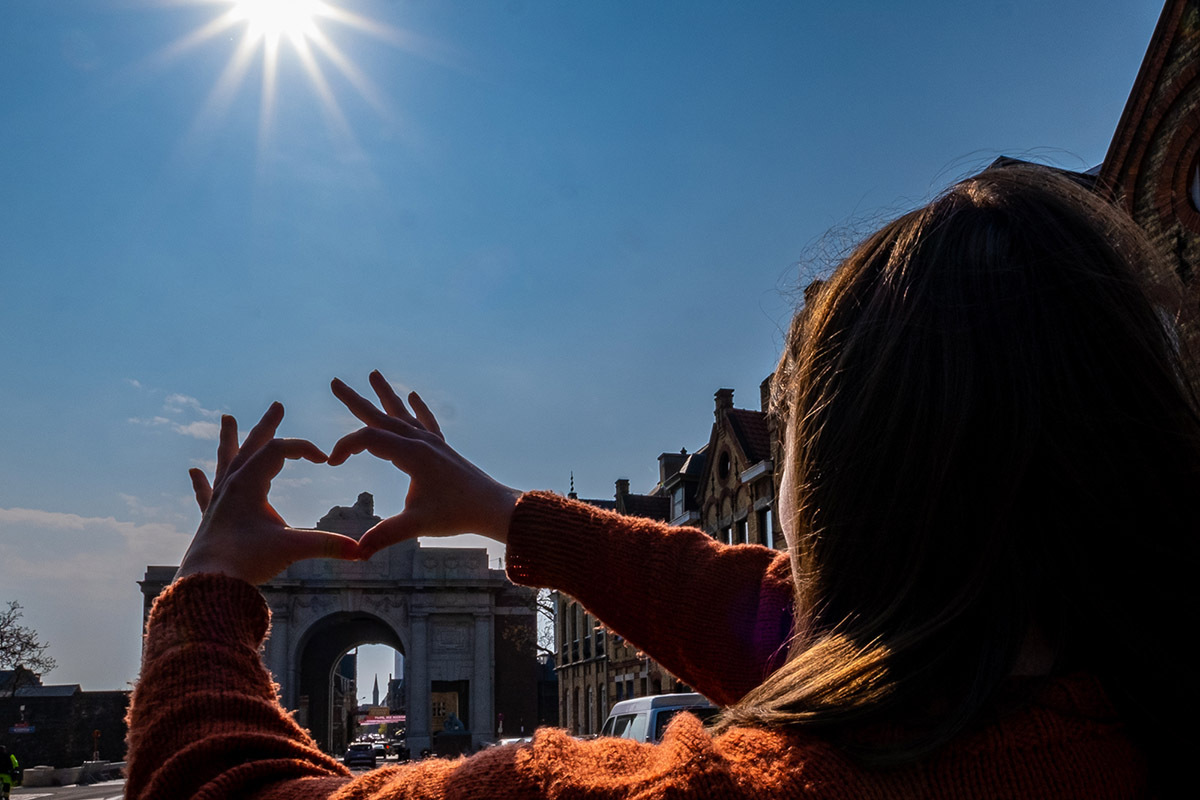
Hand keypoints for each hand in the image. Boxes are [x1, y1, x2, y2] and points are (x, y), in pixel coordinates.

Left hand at [178, 402, 359, 583]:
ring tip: (226, 419)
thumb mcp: (291, 549)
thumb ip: (327, 545)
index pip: (279, 450)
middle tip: (276, 406)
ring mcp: (219, 501)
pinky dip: (201, 482)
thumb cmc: (245, 562)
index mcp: (249, 483)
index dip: (304, 449)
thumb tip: (362, 552)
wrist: (207, 584)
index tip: (325, 460)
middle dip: (267, 426)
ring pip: (226, 462)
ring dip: (229, 440)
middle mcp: (232, 485)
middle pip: (252, 446)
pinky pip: (206, 493)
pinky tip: (193, 472)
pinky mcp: (211, 519)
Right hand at [329, 371, 520, 558]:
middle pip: (382, 416)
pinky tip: (413, 396)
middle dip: (356, 401)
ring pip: (403, 414)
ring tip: (374, 374)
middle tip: (335, 382)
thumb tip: (357, 552)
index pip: (368, 439)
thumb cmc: (458, 514)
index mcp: (412, 454)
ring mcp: (433, 444)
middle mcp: (421, 442)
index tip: (331, 464)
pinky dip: (417, 409)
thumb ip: (385, 535)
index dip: (345, 447)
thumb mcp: (418, 525)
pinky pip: (426, 423)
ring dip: (386, 396)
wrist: (494, 508)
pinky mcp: (443, 450)